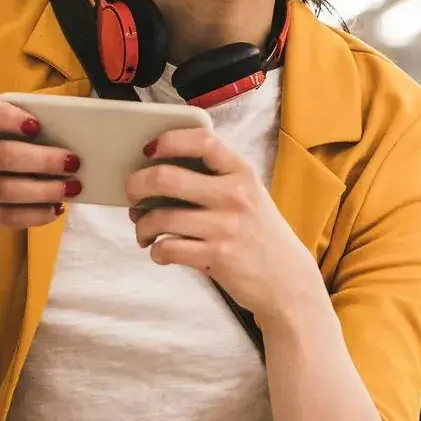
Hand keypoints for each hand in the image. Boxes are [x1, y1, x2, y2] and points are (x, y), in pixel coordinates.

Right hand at [0, 97, 81, 257]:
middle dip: (43, 159)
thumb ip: (25, 141)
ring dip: (44, 189)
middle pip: (2, 155)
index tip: (36, 125)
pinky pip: (6, 216)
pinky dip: (35, 214)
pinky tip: (55, 209)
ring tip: (72, 188)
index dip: (7, 115)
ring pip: (5, 189)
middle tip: (74, 162)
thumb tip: (73, 142)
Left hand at [125, 127, 322, 319]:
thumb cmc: (258, 234)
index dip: (168, 141)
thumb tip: (155, 174)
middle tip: (132, 195)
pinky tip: (162, 251)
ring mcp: (226, 227)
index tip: (149, 151)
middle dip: (136, 186)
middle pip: (165, 178)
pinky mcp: (217, 256)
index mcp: (242, 173)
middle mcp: (235, 196)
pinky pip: (167, 248)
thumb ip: (214, 179)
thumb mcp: (249, 195)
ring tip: (144, 232)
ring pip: (159, 217)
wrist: (287, 280)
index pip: (203, 142)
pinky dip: (156, 251)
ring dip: (141, 226)